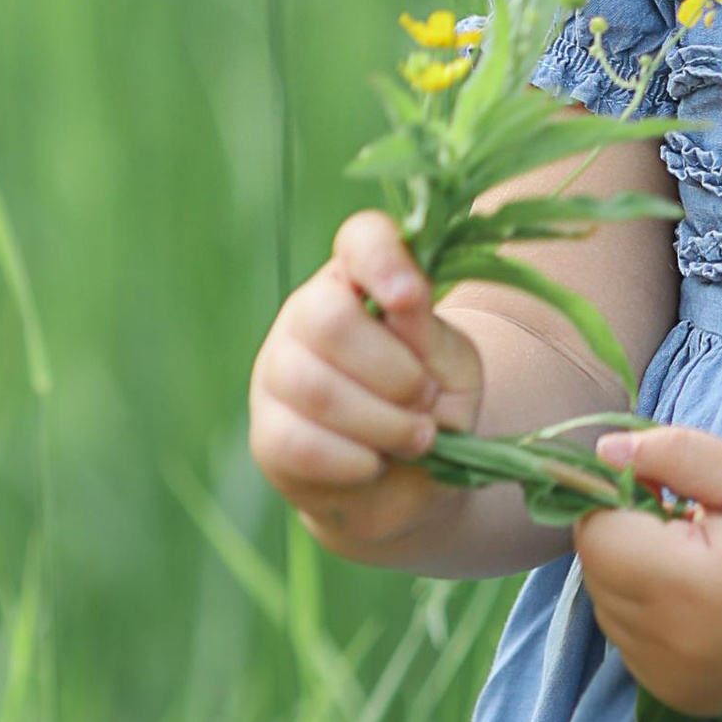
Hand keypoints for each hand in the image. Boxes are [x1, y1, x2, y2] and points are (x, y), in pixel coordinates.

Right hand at [249, 210, 483, 551]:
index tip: (410, 299)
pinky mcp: (267, 432)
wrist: (412, 483)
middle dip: (393, 371)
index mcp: (361, 281)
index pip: (361, 238)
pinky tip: (375, 463)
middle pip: (326, 318)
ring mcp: (278, 371)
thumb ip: (429, 337)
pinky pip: (300, 443)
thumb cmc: (435, 408)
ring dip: (383, 422)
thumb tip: (404, 301)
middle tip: (426, 400)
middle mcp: (308, 312)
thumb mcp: (454, 369)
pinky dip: (353, 460)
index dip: (382, 260)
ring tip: (419, 439)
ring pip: (314, 386)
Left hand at [572, 426, 721, 717]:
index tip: (660, 491)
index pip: (595, 535)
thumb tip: (603, 452)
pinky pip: (627, 643)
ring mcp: (670, 681)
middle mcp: (670, 646)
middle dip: (623, 536)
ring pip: (605, 608)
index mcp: (687, 586)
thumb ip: (673, 454)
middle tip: (683, 522)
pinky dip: (645, 615)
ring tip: (693, 562)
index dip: (615, 500)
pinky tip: (694, 601)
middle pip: (595, 572)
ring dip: (630, 576)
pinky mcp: (676, 698)